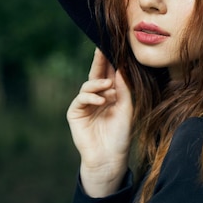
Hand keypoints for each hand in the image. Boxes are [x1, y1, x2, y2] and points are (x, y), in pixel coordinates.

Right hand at [67, 48, 132, 196]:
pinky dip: (91, 97)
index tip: (115, 45)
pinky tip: (101, 101)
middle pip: (96, 74)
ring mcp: (85, 105)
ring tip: (108, 88)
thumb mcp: (126, 108)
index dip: (111, 61)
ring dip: (98, 84)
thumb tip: (121, 68)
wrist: (110, 157)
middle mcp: (97, 97)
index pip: (110, 74)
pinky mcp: (75, 113)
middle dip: (99, 61)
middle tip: (101, 46)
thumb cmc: (120, 135)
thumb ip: (123, 89)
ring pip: (88, 85)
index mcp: (110, 94)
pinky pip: (81, 99)